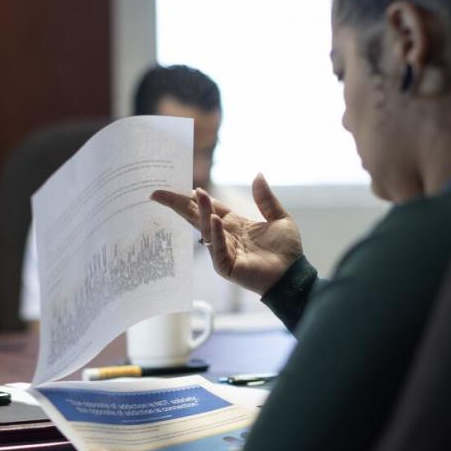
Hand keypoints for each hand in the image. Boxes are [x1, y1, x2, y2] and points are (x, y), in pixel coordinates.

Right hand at [152, 174, 302, 295]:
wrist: (293, 275)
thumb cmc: (287, 251)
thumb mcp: (279, 218)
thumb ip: (266, 199)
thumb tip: (258, 174)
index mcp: (234, 225)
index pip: (209, 208)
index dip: (194, 197)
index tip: (179, 187)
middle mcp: (225, 236)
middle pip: (198, 216)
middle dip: (179, 204)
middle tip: (157, 193)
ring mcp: (223, 251)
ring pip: (207, 228)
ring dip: (202, 211)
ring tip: (197, 194)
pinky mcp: (227, 266)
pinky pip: (218, 248)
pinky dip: (215, 234)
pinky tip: (213, 219)